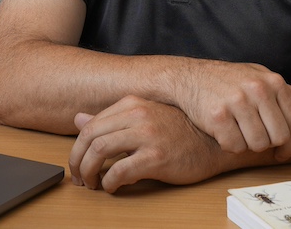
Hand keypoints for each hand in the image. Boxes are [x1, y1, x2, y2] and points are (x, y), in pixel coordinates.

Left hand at [69, 95, 222, 192]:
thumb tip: (78, 118)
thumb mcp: (144, 117)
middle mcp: (138, 114)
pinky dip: (109, 182)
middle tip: (79, 177)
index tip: (78, 162)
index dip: (78, 147)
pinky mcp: (156, 157)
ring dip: (89, 172)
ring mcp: (147, 135)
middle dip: (77, 160)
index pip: (92, 124)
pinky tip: (112, 187)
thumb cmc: (180, 132)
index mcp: (133, 103)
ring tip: (92, 184)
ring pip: (100, 151)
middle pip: (91, 136)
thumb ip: (112, 119)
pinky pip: (120, 171)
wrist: (212, 144)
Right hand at [173, 60, 290, 160]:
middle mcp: (257, 89)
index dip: (290, 145)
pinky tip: (223, 131)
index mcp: (273, 81)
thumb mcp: (263, 79)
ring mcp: (237, 102)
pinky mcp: (217, 116)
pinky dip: (229, 145)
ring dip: (248, 144)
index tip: (282, 152)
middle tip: (255, 139)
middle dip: (268, 145)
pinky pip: (234, 147)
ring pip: (257, 145)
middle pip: (278, 138)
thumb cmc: (231, 80)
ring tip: (238, 131)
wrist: (190, 77)